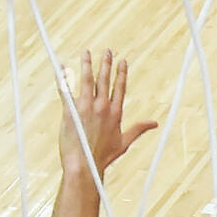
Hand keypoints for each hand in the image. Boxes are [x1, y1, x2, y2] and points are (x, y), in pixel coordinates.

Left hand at [59, 49, 156, 177]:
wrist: (84, 165)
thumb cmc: (104, 157)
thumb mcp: (124, 142)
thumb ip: (139, 129)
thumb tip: (155, 124)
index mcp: (115, 112)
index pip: (120, 87)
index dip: (121, 73)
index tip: (122, 61)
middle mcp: (102, 107)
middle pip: (104, 80)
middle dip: (106, 63)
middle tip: (107, 51)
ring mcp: (86, 107)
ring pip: (86, 80)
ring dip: (86, 65)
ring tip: (86, 53)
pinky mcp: (70, 111)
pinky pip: (65, 90)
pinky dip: (63, 78)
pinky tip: (61, 68)